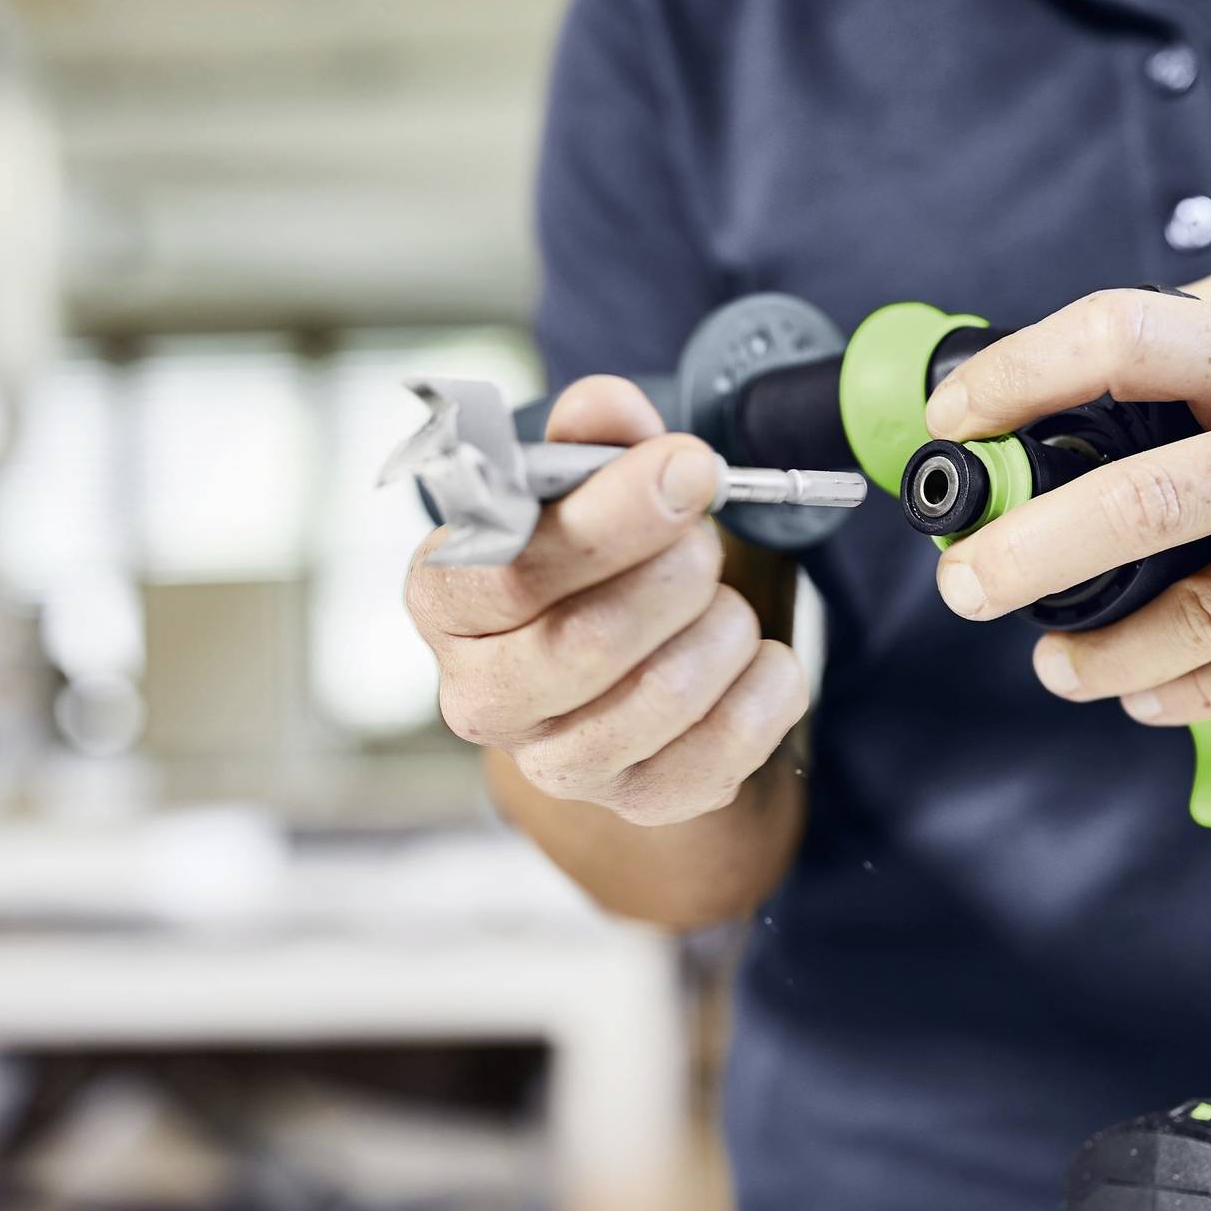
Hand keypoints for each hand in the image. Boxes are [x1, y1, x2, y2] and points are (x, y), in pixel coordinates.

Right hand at [403, 375, 809, 824]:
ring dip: (723, 626)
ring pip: (664, 695)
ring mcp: (555, 763)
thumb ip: (592, 436)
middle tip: (705, 539)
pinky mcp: (636, 801)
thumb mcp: (582, 482)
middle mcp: (480, 696)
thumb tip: (608, 408)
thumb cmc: (592, 559)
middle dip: (676, 573)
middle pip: (586, 643)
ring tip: (721, 600)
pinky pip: (725, 750)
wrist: (632, 662)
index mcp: (444, 600)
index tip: (689, 466)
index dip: (611, 516)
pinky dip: (766, 687)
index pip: (512, 571)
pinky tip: (756, 656)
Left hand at [920, 251, 1210, 721]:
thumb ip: (1184, 339)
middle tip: (964, 586)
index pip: (1118, 343)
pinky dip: (1191, 690)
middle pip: (1146, 505)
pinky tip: (1139, 692)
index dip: (1017, 378)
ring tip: (1049, 659)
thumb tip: (1049, 392)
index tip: (955, 418)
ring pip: (1207, 620)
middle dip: (1031, 555)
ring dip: (1105, 654)